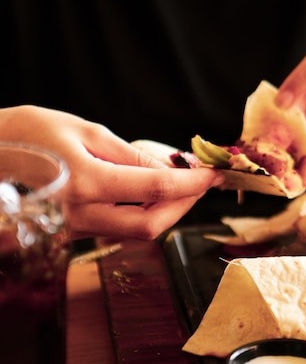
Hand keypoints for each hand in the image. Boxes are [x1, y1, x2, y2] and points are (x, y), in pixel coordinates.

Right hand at [0, 106, 222, 239]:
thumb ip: (129, 155)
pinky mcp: (73, 231)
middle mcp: (82, 215)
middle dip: (186, 206)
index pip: (156, 190)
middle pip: (151, 226)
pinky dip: (143, 213)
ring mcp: (76, 229)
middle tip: (203, 182)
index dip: (193, 183)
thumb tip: (170, 170)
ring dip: (168, 210)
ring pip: (136, 232)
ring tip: (183, 183)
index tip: (216, 173)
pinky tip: (151, 191)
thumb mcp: (84, 131)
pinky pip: (118, 229)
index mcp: (86, 184)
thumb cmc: (30, 132)